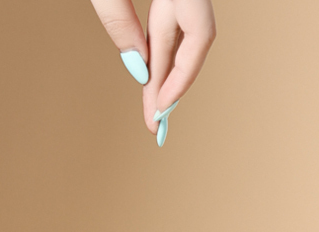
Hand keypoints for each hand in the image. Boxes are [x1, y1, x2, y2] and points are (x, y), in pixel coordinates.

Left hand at [89, 0, 216, 141]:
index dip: (183, 76)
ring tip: (154, 111)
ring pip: (182, 36)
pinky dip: (161, 52)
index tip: (162, 107)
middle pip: (190, 43)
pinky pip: (172, 24)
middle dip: (170, 85)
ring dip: (166, 73)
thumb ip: (118, 19)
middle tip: (155, 125)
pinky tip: (152, 77)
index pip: (200, 36)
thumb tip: (136, 67)